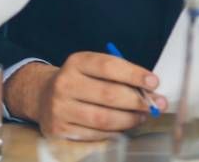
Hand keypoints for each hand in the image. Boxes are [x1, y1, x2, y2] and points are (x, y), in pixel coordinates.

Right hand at [5, 55, 165, 138]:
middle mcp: (65, 83)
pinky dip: (114, 133)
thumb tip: (150, 90)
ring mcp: (61, 108)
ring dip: (129, 119)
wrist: (44, 96)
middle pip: (108, 94)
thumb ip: (118, 76)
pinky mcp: (60, 130)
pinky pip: (95, 135)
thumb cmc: (78, 82)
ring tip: (141, 116)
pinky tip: (122, 127)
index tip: (154, 81)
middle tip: (155, 105)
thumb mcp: (92, 69)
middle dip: (137, 101)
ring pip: (104, 119)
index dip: (133, 73)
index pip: (108, 66)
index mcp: (75, 62)